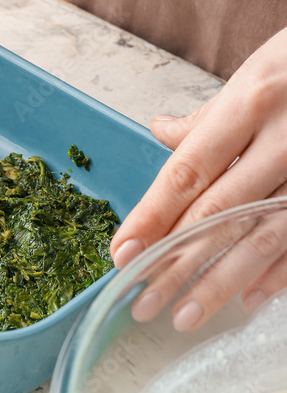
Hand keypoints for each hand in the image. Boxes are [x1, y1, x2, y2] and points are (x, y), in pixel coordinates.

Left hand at [109, 27, 286, 328]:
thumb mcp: (253, 76)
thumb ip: (208, 117)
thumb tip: (161, 133)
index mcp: (248, 104)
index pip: (187, 171)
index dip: (151, 216)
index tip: (122, 253)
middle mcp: (283, 139)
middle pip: (217, 212)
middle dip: (175, 261)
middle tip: (142, 300)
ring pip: (260, 236)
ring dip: (219, 282)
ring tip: (185, 316)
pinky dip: (277, 275)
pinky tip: (248, 301)